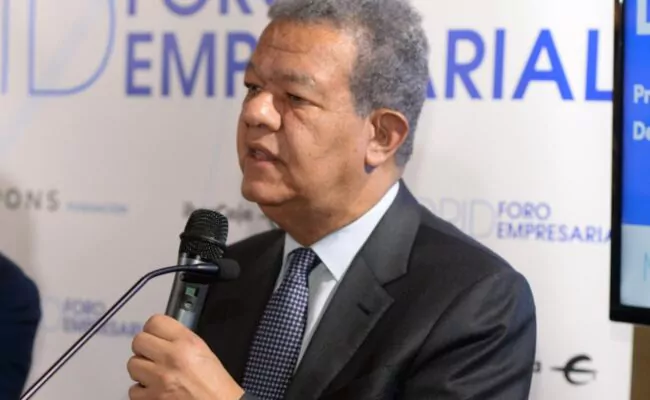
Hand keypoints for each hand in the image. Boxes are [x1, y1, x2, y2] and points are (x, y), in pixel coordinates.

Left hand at [127, 314, 243, 399]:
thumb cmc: (215, 385)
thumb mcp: (203, 352)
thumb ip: (181, 340)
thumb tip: (162, 336)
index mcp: (187, 342)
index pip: (155, 322)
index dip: (153, 330)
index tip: (156, 336)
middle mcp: (172, 357)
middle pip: (139, 341)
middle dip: (145, 349)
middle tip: (154, 357)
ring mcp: (159, 379)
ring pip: (132, 364)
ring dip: (142, 371)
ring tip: (156, 376)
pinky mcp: (151, 398)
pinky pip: (133, 390)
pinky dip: (143, 392)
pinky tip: (156, 391)